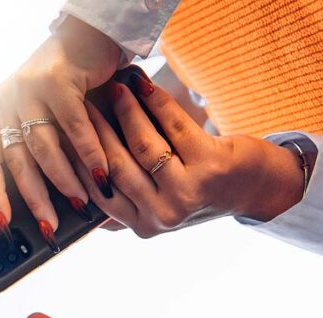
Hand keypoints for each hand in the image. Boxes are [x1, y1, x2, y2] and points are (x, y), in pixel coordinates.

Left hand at [0, 16, 119, 244]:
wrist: (93, 33)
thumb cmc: (72, 80)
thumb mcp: (46, 113)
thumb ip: (35, 145)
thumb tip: (27, 188)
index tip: (3, 222)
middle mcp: (6, 100)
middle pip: (16, 160)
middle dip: (34, 198)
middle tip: (49, 225)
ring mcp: (28, 89)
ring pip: (44, 147)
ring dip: (64, 179)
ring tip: (79, 201)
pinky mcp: (56, 80)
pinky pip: (72, 128)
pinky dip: (88, 153)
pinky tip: (100, 173)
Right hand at [82, 69, 303, 236]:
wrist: (254, 188)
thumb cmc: (198, 191)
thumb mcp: (157, 208)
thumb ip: (123, 207)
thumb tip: (77, 194)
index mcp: (143, 227)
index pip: (100, 191)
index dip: (82, 159)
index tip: (68, 131)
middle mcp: (162, 215)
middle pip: (116, 167)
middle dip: (97, 131)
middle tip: (83, 105)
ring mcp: (186, 193)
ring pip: (142, 146)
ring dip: (126, 112)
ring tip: (115, 89)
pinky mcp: (210, 165)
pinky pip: (173, 126)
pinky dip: (155, 102)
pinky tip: (143, 85)